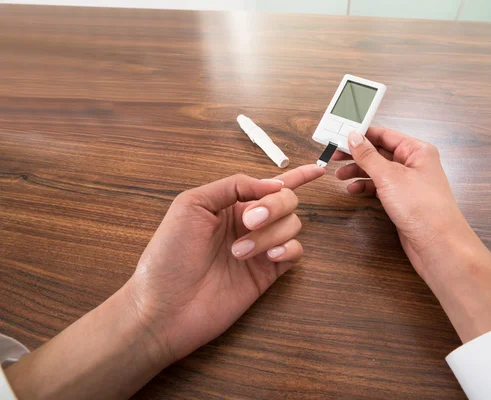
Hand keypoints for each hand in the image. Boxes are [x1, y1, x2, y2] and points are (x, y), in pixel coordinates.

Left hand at [127, 165, 324, 364]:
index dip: (297, 175)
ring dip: (270, 232)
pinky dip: (287, 248)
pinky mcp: (267, 273)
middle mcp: (248, 223)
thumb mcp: (192, 204)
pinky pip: (295, 252)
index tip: (320, 168)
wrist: (165, 307)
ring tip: (239, 252)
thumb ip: (233, 185)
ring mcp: (260, 248)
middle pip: (286, 200)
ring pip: (292, 224)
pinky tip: (269, 257)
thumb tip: (273, 183)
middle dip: (274, 205)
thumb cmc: (168, 255)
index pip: (268, 184)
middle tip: (249, 221)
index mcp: (229, 204)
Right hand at [333, 128, 469, 271]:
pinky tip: (353, 190)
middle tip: (335, 155)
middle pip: (379, 152)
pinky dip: (365, 187)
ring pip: (378, 171)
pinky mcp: (402, 200)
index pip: (384, 134)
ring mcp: (408, 183)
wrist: (437, 244)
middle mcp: (414, 164)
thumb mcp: (389, 176)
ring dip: (358, 171)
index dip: (361, 134)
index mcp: (417, 150)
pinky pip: (380, 187)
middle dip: (356, 154)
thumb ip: (368, 156)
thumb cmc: (422, 207)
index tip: (340, 134)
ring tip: (340, 175)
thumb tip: (353, 136)